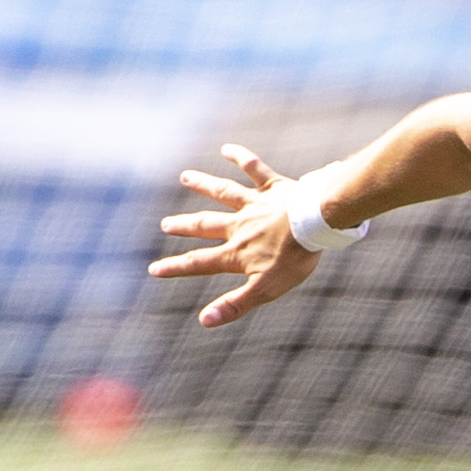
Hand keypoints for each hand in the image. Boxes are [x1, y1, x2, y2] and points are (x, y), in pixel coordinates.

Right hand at [151, 144, 349, 328]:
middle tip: (165, 224)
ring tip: (185, 177)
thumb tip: (204, 321)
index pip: (200, 263)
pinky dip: (240, 157)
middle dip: (184, 226)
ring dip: (203, 185)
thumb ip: (235, 304)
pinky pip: (254, 169)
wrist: (316, 224)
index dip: (176, 267)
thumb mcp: (265, 289)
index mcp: (237, 252)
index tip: (154, 269)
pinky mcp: (274, 187)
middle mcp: (240, 225)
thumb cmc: (294, 259)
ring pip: (224, 193)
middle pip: (206, 225)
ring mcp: (255, 203)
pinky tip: (226, 149)